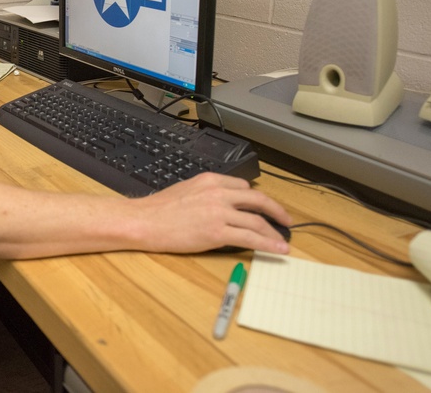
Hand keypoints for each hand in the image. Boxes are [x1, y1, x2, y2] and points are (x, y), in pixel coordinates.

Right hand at [126, 172, 291, 253]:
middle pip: (258, 200)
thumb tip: (221, 206)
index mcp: (210, 180)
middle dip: (276, 211)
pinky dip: (268, 244)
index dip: (257, 200)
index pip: (243, 187)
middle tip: (285, 221)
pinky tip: (278, 250)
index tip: (264, 208)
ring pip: (257, 221)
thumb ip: (206, 194)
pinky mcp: (217, 232)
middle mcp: (218, 193)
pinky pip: (250, 238)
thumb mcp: (185, 190)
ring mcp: (219, 212)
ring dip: (274, 233)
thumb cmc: (158, 209)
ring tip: (283, 243)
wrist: (144, 221)